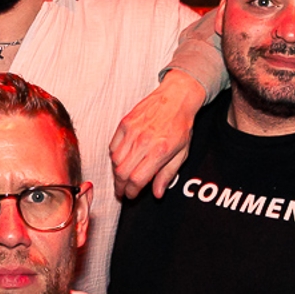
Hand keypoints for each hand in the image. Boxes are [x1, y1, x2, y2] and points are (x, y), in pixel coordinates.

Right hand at [110, 75, 205, 199]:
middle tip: (122, 192)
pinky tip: (121, 160)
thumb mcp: (182, 153)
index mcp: (159, 151)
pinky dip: (114, 156)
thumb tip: (158, 193)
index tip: (132, 195)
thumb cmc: (181, 125)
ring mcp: (131, 131)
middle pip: (121, 173)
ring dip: (116, 173)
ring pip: (115, 160)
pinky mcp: (125, 123)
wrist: (177, 98)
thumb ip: (167, 175)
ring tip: (121, 178)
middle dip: (120, 187)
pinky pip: (112, 146)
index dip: (131, 192)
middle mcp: (143, 142)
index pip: (136, 179)